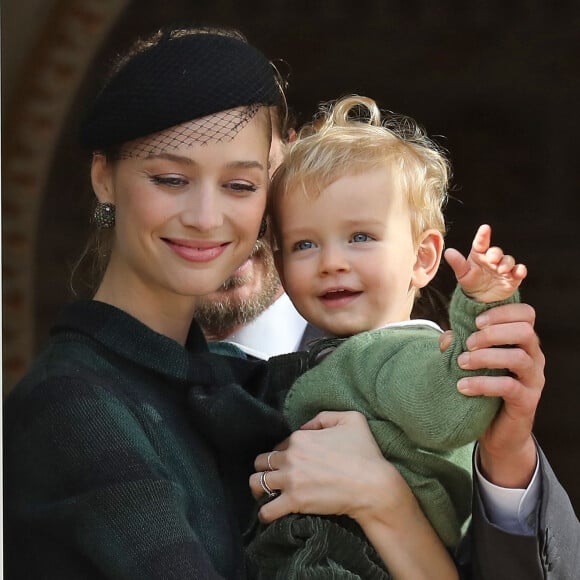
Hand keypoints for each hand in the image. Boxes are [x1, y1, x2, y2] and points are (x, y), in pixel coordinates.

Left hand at [250, 410, 407, 523]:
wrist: (374, 486)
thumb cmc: (365, 453)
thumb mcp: (351, 420)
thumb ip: (324, 417)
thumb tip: (305, 426)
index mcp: (300, 437)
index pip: (279, 445)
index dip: (283, 454)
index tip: (291, 463)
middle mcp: (291, 456)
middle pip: (261, 462)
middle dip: (265, 469)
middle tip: (273, 478)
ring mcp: (290, 479)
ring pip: (256, 483)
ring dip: (258, 488)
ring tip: (266, 494)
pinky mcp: (294, 501)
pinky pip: (267, 509)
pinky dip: (265, 513)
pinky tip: (269, 514)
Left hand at [439, 302, 542, 486]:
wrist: (496, 432)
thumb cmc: (483, 389)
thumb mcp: (471, 363)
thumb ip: (459, 346)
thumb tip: (447, 337)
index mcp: (522, 341)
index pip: (526, 314)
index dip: (502, 312)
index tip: (475, 321)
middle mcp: (533, 357)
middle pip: (525, 331)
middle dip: (492, 333)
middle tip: (468, 344)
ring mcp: (533, 379)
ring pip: (518, 357)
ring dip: (485, 357)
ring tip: (461, 363)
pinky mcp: (528, 401)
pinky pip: (509, 387)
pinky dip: (482, 383)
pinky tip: (463, 386)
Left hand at [444, 224, 526, 302]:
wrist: (481, 298)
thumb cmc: (471, 282)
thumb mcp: (463, 274)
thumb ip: (457, 263)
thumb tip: (448, 252)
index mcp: (479, 254)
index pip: (481, 243)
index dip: (483, 235)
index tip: (485, 228)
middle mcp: (492, 258)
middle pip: (496, 251)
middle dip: (496, 253)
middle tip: (492, 259)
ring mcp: (503, 267)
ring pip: (508, 260)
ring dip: (506, 263)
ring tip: (501, 269)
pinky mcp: (512, 277)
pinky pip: (519, 271)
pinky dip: (520, 270)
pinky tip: (519, 272)